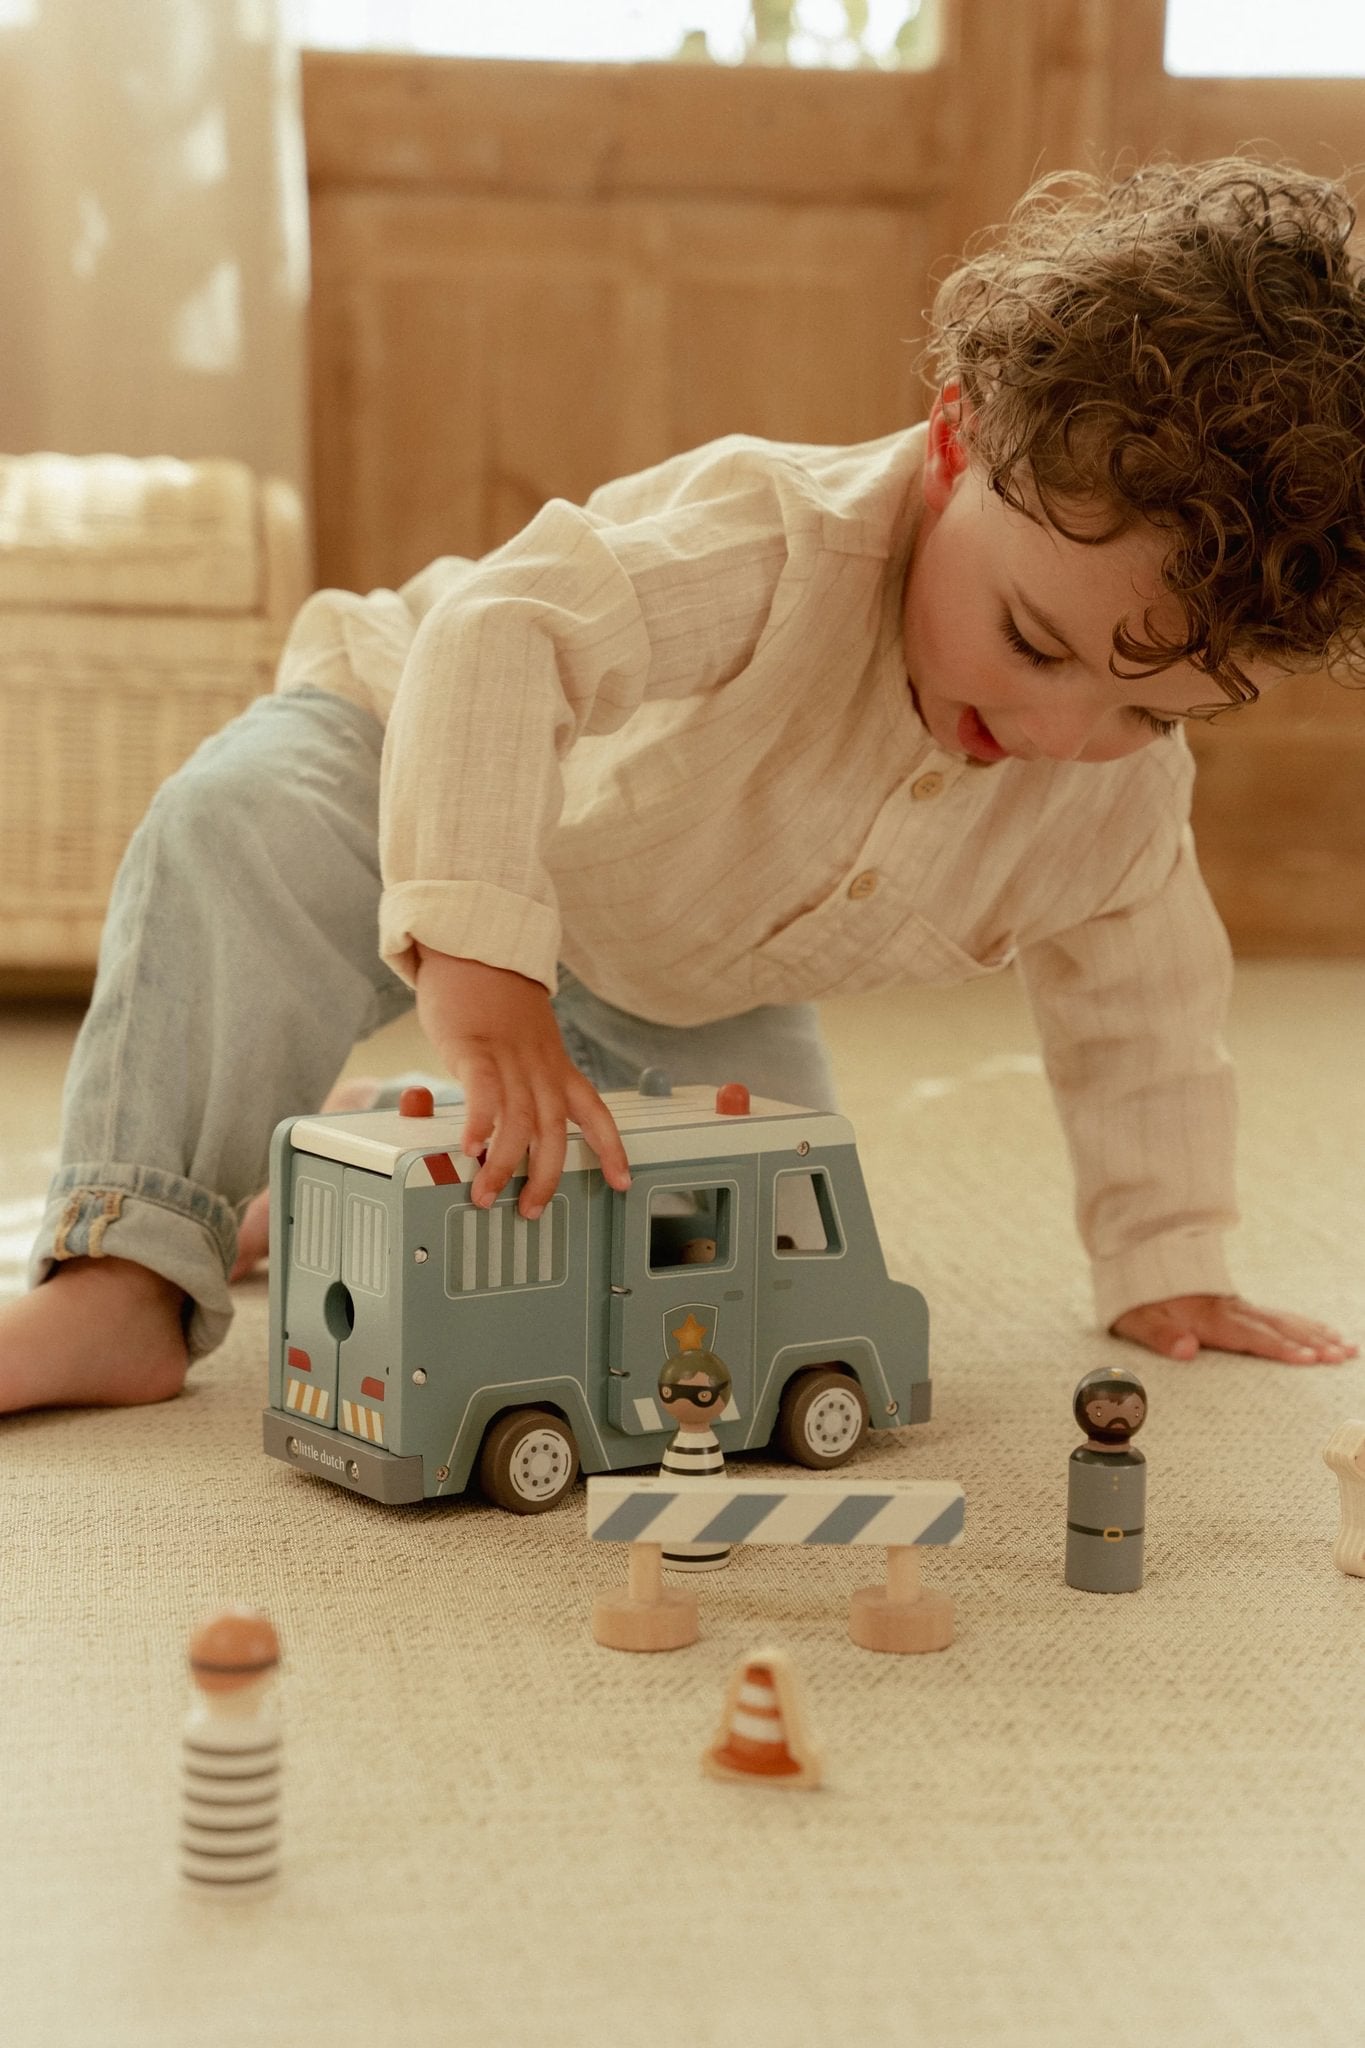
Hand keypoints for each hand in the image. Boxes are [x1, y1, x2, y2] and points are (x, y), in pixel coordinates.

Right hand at [414, 948, 630, 1218]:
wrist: (474, 944)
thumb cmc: (493, 998)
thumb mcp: (523, 1040)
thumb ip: (520, 1077)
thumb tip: (505, 1119)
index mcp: (557, 1065)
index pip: (596, 1112)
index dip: (612, 1149)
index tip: (622, 1182)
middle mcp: (540, 1065)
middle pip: (555, 1129)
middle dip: (547, 1175)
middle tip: (532, 1210)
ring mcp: (510, 1056)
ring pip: (520, 1120)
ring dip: (506, 1164)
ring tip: (487, 1193)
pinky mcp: (475, 1047)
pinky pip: (484, 1092)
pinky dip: (482, 1124)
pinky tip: (471, 1149)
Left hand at [1110, 1293, 1357, 1364]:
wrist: (1139, 1268)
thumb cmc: (1140, 1303)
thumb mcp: (1138, 1321)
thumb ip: (1161, 1336)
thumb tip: (1186, 1350)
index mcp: (1209, 1318)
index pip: (1251, 1336)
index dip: (1279, 1348)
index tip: (1308, 1358)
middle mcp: (1231, 1310)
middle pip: (1277, 1328)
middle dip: (1312, 1343)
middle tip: (1342, 1355)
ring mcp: (1240, 1307)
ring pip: (1284, 1321)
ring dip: (1316, 1335)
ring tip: (1347, 1348)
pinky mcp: (1242, 1307)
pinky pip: (1280, 1315)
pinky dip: (1305, 1324)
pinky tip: (1325, 1332)